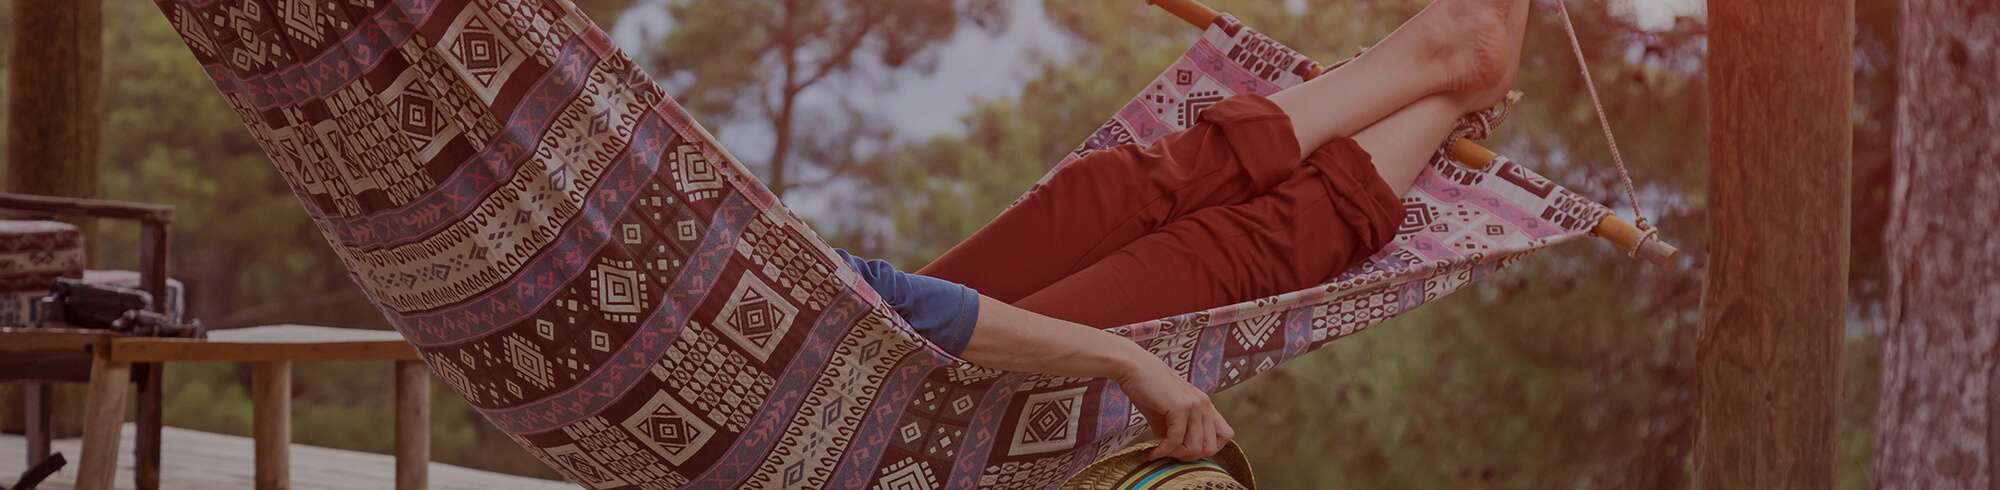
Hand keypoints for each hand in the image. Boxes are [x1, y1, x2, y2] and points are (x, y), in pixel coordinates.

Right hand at [1111, 349, 1234, 461]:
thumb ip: (1176, 431)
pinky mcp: (1180, 407)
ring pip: (1195, 447)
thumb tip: (1174, 453)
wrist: (1134, 368)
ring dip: (1176, 455)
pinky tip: (1153, 451)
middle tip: (1170, 455)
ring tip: (1160, 452)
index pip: (1226, 435)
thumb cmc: (1148, 388)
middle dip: (1189, 457)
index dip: (1208, 447)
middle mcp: (1204, 404)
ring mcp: (1194, 405)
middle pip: (1211, 446)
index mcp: (1205, 404)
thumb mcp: (1167, 414)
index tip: (1186, 450)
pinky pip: (1176, 440)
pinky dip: (1163, 450)